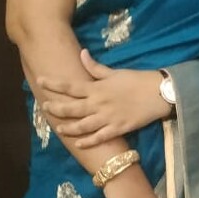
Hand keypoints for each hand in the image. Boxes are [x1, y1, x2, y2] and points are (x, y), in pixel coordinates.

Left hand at [39, 49, 171, 147]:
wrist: (158, 93)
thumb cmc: (136, 80)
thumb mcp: (115, 72)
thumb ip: (95, 67)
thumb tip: (82, 53)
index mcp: (98, 88)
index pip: (71, 86)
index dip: (54, 84)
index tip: (40, 80)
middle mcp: (99, 103)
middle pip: (73, 107)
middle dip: (57, 107)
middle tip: (45, 107)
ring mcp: (108, 117)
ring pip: (83, 125)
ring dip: (69, 127)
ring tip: (58, 128)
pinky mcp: (118, 129)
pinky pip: (100, 137)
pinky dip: (88, 141)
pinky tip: (78, 144)